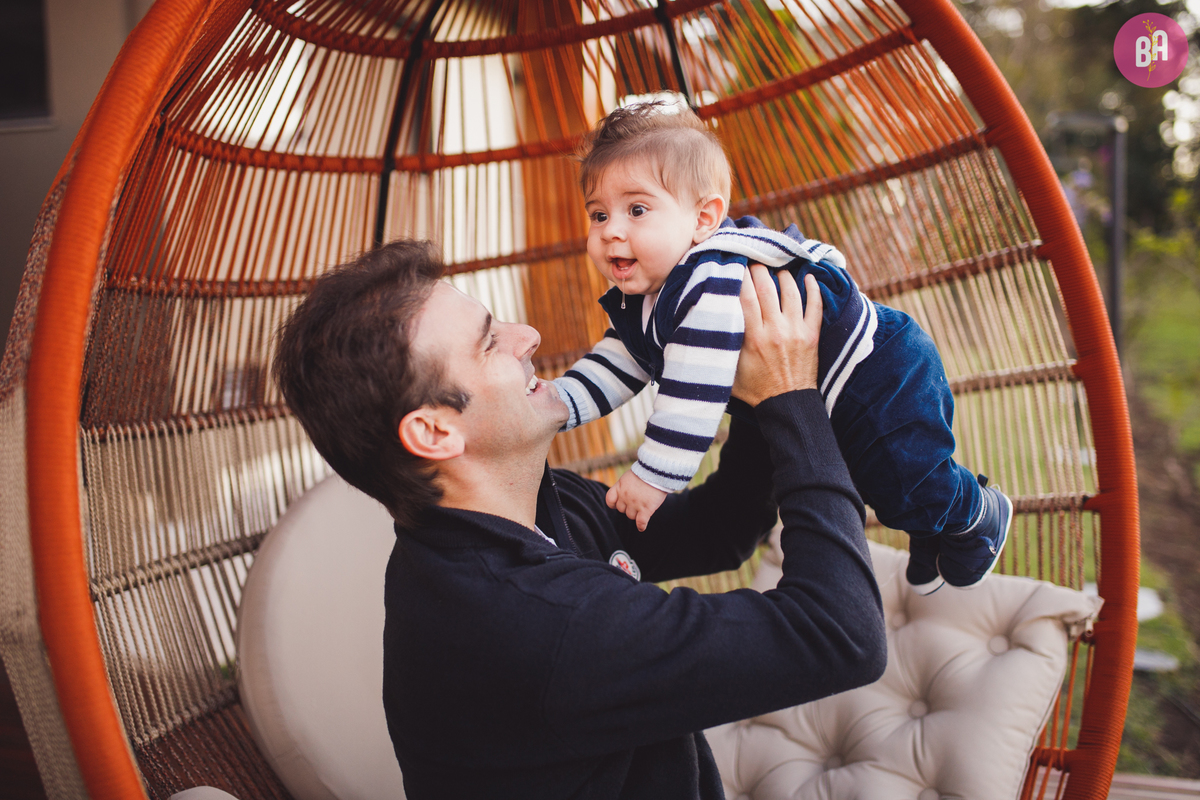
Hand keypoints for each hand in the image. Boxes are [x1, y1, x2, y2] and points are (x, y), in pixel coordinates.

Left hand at [606, 470, 667, 531]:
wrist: (657, 470)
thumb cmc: (645, 471)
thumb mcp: (630, 476)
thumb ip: (626, 486)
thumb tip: (628, 492)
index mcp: (619, 487)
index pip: (610, 500)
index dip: (614, 504)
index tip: (619, 503)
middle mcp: (625, 496)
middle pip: (622, 510)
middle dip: (628, 507)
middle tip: (637, 502)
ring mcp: (635, 503)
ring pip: (631, 516)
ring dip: (636, 514)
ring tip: (643, 508)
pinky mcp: (646, 509)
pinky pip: (641, 522)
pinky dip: (641, 526)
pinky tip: (642, 527)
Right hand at [732, 266, 822, 405]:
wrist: (787, 405)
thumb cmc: (754, 390)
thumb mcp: (729, 372)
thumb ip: (721, 349)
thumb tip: (702, 329)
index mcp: (753, 338)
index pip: (745, 297)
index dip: (740, 277)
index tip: (735, 265)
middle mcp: (775, 330)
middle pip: (766, 288)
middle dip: (758, 269)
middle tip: (753, 261)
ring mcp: (795, 331)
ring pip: (790, 291)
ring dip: (782, 275)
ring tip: (775, 269)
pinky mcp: (812, 335)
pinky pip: (815, 305)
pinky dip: (812, 288)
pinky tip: (807, 277)